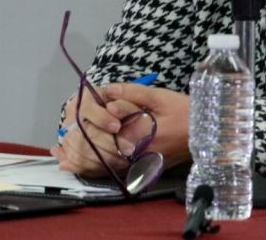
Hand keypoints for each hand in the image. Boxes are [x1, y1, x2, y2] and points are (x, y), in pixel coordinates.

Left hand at [52, 84, 190, 175]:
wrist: (207, 130)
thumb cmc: (184, 110)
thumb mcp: (159, 96)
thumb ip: (131, 94)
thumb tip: (106, 92)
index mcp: (139, 132)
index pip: (103, 134)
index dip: (83, 130)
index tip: (68, 124)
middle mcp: (137, 151)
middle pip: (99, 153)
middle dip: (77, 149)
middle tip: (57, 147)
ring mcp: (140, 162)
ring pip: (104, 166)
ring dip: (82, 163)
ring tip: (61, 158)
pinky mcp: (144, 167)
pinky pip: (116, 172)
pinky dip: (96, 170)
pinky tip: (82, 166)